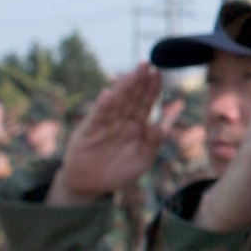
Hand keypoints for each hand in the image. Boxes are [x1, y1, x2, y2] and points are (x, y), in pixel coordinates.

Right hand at [46, 65, 177, 206]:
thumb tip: (162, 126)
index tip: (159, 73)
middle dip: (139, 82)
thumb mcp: (142, 159)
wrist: (91, 185)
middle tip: (147, 64)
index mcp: (136, 126)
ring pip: (116, 103)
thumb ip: (153, 142)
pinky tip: (109, 94)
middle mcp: (121, 121)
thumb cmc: (119, 171)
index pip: (145, 103)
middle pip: (131, 98)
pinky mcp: (89, 132)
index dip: (152, 89)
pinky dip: (103, 106)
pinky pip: (98, 117)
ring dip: (123, 88)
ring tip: (132, 74)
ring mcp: (105, 125)